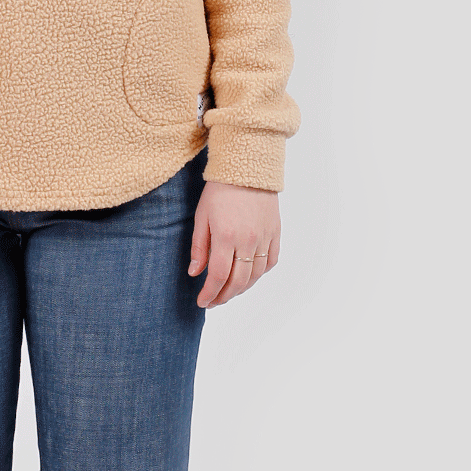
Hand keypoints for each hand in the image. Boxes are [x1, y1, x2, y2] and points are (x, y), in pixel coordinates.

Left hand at [188, 180, 279, 306]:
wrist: (247, 168)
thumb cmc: (219, 190)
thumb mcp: (202, 216)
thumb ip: (199, 247)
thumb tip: (195, 273)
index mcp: (226, 236)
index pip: (218, 276)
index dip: (210, 293)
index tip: (203, 302)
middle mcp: (248, 240)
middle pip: (238, 281)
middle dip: (224, 296)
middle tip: (214, 301)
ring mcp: (265, 238)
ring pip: (255, 275)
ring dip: (241, 289)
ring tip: (228, 292)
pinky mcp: (275, 233)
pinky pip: (271, 262)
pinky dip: (259, 274)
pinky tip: (249, 276)